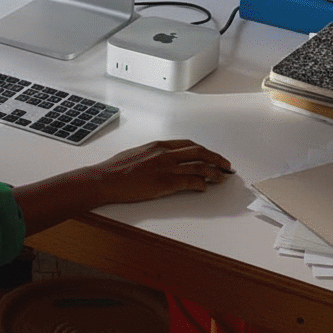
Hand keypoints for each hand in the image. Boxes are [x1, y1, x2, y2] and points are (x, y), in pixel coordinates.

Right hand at [85, 139, 233, 203]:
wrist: (106, 179)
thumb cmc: (115, 169)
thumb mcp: (136, 154)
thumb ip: (152, 155)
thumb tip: (161, 160)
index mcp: (158, 145)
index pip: (188, 144)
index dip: (204, 150)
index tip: (212, 155)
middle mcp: (165, 153)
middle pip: (199, 152)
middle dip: (216, 158)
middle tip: (226, 165)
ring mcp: (166, 167)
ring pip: (199, 167)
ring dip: (214, 172)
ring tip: (222, 178)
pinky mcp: (165, 182)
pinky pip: (191, 181)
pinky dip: (201, 184)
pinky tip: (205, 187)